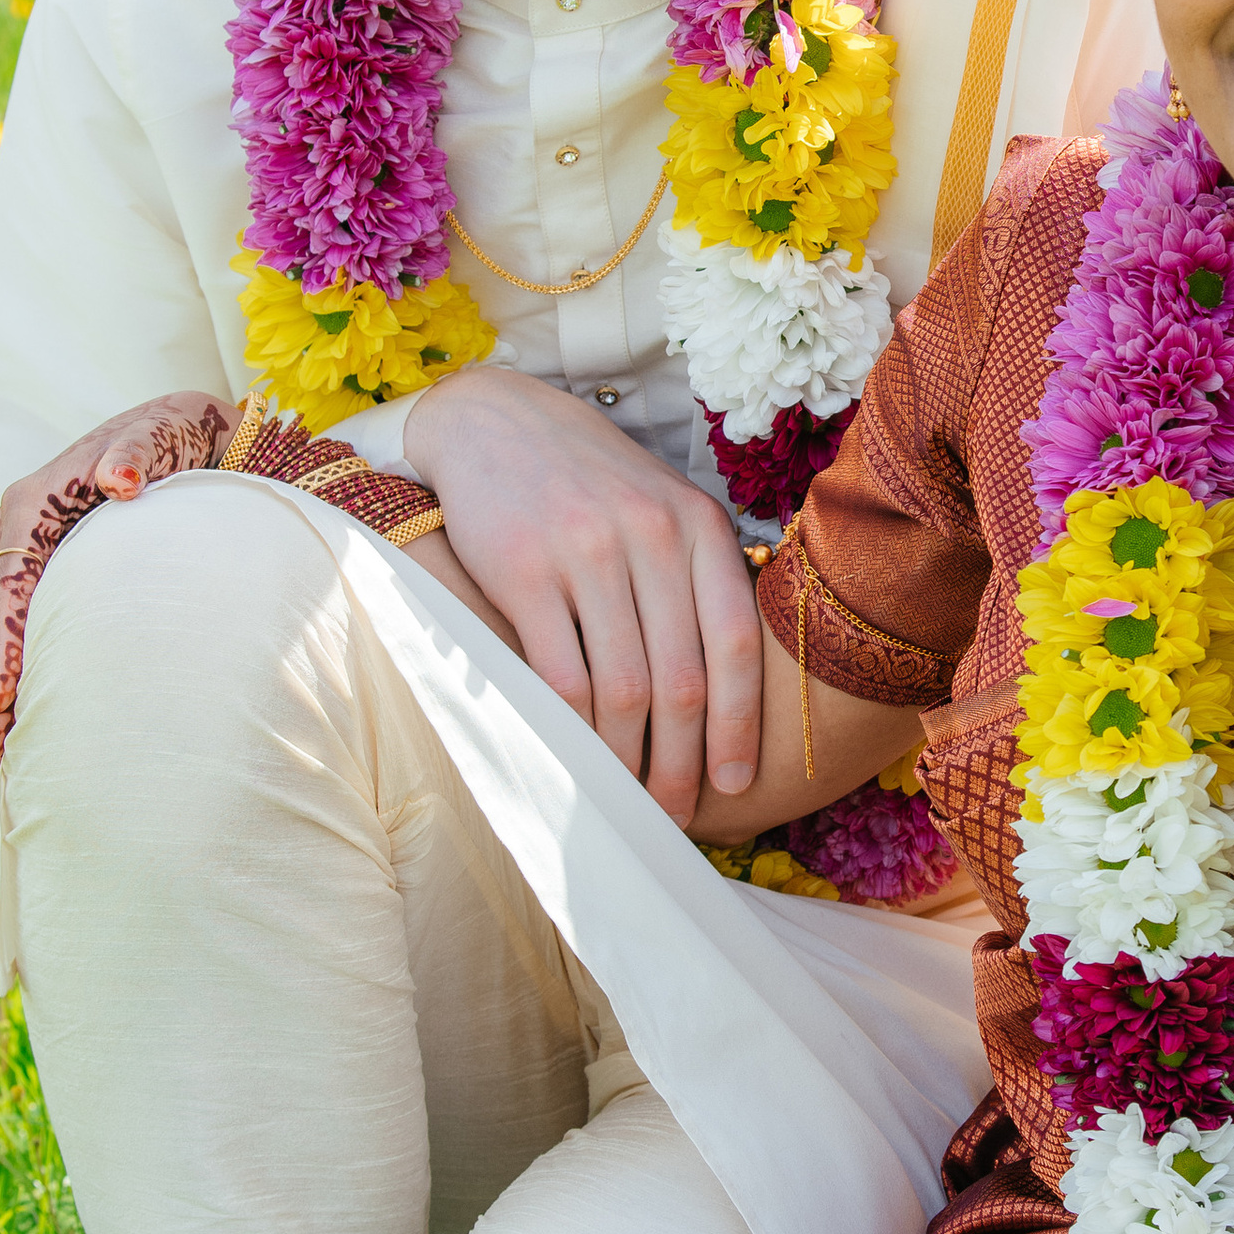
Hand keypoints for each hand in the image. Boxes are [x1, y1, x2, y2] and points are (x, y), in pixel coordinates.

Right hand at [0, 388, 232, 763]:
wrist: (186, 432)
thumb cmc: (171, 432)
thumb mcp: (156, 432)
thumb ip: (135, 453)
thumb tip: (118, 483)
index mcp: (33, 502)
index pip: (13, 583)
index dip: (9, 642)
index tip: (9, 696)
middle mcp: (22, 529)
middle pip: (3, 616)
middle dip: (0, 682)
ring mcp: (35, 552)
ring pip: (15, 627)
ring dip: (8, 687)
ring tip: (2, 754)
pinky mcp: (55, 569)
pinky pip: (36, 623)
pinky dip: (30, 668)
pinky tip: (31, 717)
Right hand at [404, 368, 762, 823]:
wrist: (494, 421)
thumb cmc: (589, 482)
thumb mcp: (662, 508)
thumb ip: (699, 578)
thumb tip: (734, 688)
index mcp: (699, 525)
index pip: (736, 643)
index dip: (739, 725)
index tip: (735, 783)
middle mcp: (650, 535)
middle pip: (682, 680)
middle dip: (683, 761)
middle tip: (675, 813)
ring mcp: (587, 551)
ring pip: (622, 688)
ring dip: (627, 758)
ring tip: (625, 795)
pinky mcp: (523, 571)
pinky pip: (560, 674)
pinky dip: (572, 729)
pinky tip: (576, 756)